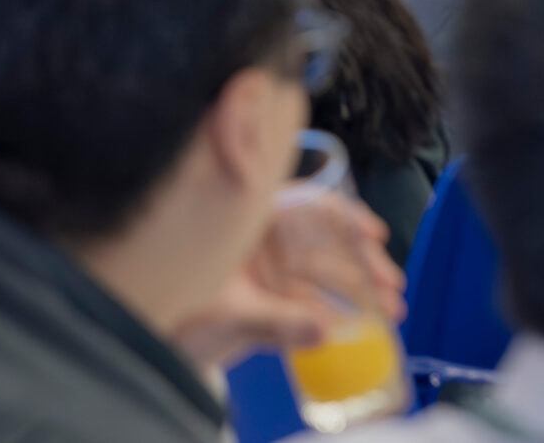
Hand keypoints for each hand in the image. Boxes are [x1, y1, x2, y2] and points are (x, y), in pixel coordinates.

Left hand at [170, 189, 402, 367]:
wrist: (150, 337)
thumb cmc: (173, 307)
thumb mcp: (225, 313)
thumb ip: (274, 322)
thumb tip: (325, 329)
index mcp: (247, 223)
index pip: (304, 205)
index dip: (343, 216)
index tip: (375, 233)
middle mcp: (261, 242)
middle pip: (324, 242)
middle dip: (363, 262)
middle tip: (393, 284)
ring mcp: (267, 272)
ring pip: (324, 274)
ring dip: (360, 290)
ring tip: (392, 310)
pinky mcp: (270, 302)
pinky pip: (312, 303)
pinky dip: (339, 314)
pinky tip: (365, 326)